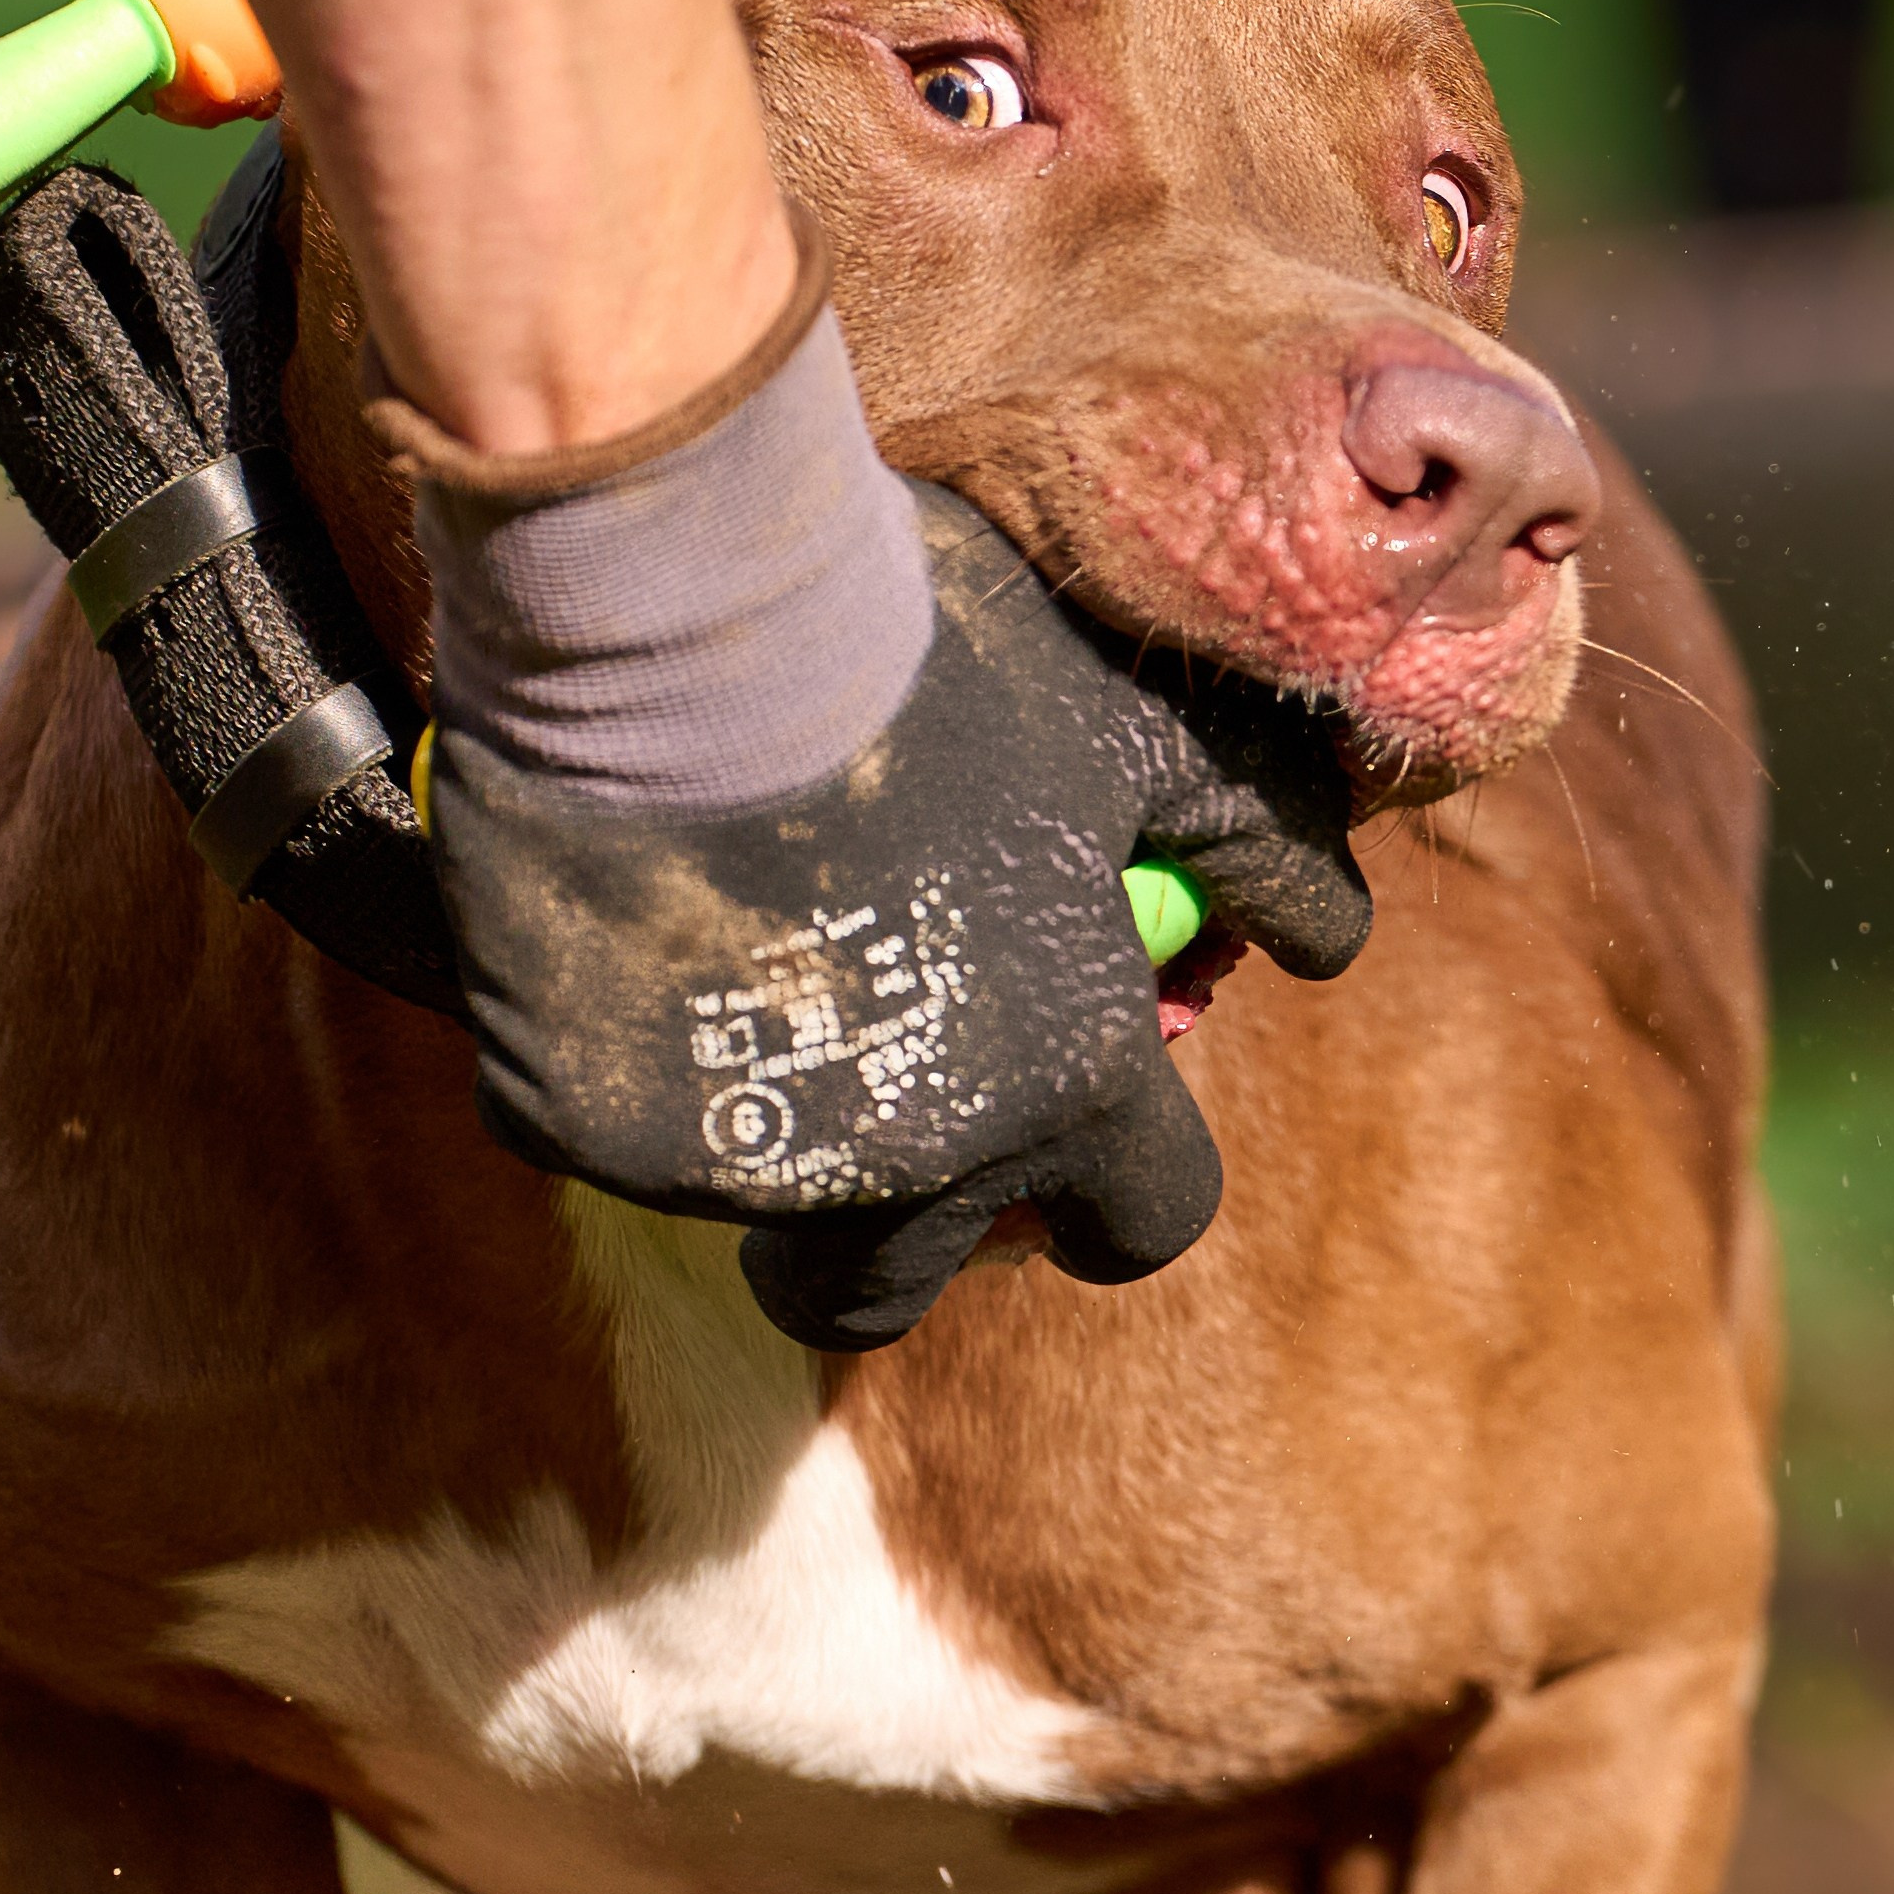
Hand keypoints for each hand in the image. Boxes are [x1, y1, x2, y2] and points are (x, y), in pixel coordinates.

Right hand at [431, 490, 1368, 1349]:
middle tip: (868, 1089)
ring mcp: (720, 1159)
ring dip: (753, 1115)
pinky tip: (619, 915)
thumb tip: (1325, 935)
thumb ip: (1259, 841)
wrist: (682, 601)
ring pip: (738, 1198)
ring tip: (738, 949)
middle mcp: (897, 1165)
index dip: (1115, 1178)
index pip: (1137, 1220)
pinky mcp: (568, 1117)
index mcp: (1060, 1088)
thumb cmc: (935, 649)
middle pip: (887, 1291)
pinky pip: (593, 1121)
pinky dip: (613, 1049)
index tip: (1074, 1116)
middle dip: (892, 1229)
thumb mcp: (1138, 723)